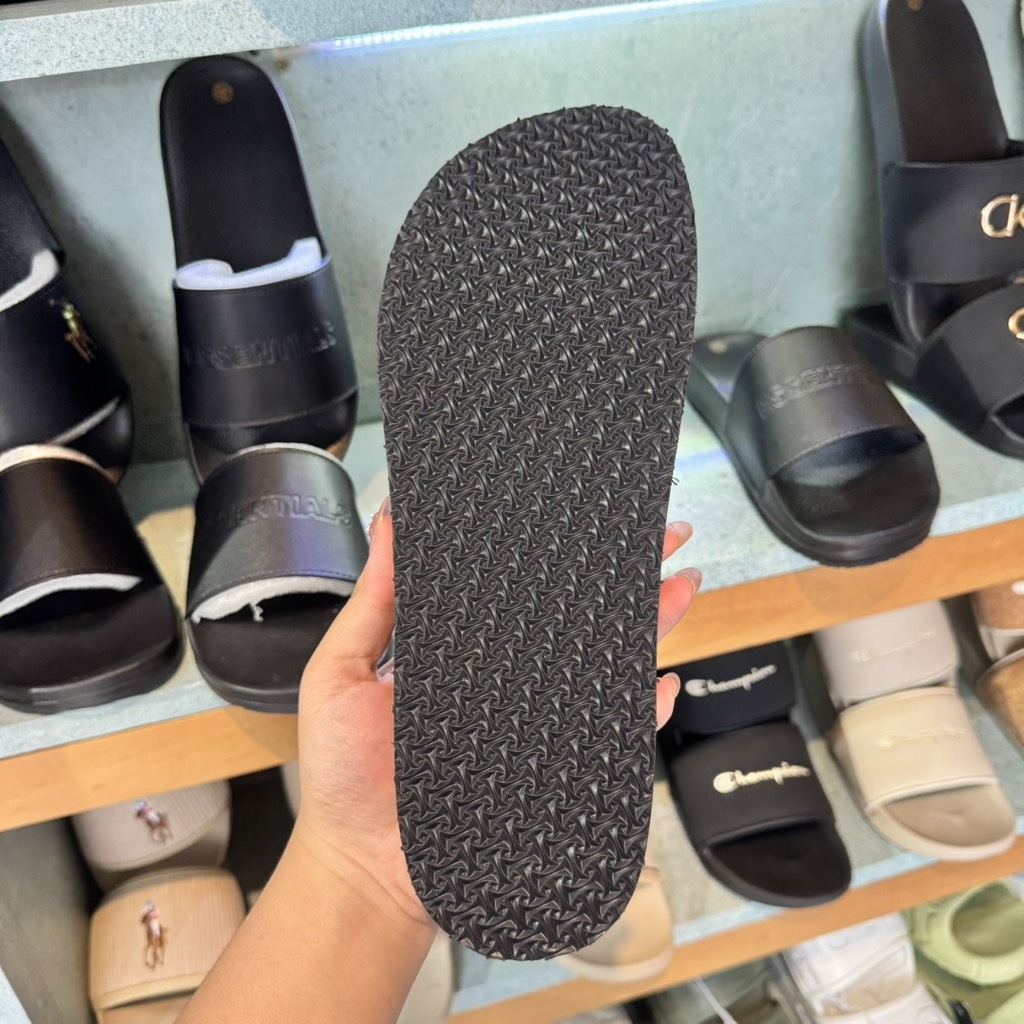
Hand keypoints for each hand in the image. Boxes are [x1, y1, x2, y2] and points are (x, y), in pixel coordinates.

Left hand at [292, 500, 700, 927]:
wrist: (363, 870)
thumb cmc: (344, 779)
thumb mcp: (342, 673)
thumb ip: (372, 602)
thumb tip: (391, 522)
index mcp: (461, 649)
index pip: (518, 589)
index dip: (554, 552)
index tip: (582, 513)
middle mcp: (507, 680)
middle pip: (576, 619)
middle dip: (625, 576)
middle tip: (662, 535)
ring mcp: (534, 723)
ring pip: (604, 665)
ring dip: (649, 625)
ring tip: (681, 586)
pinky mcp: (551, 768)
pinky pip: (610, 737)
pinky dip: (644, 712)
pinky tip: (663, 683)